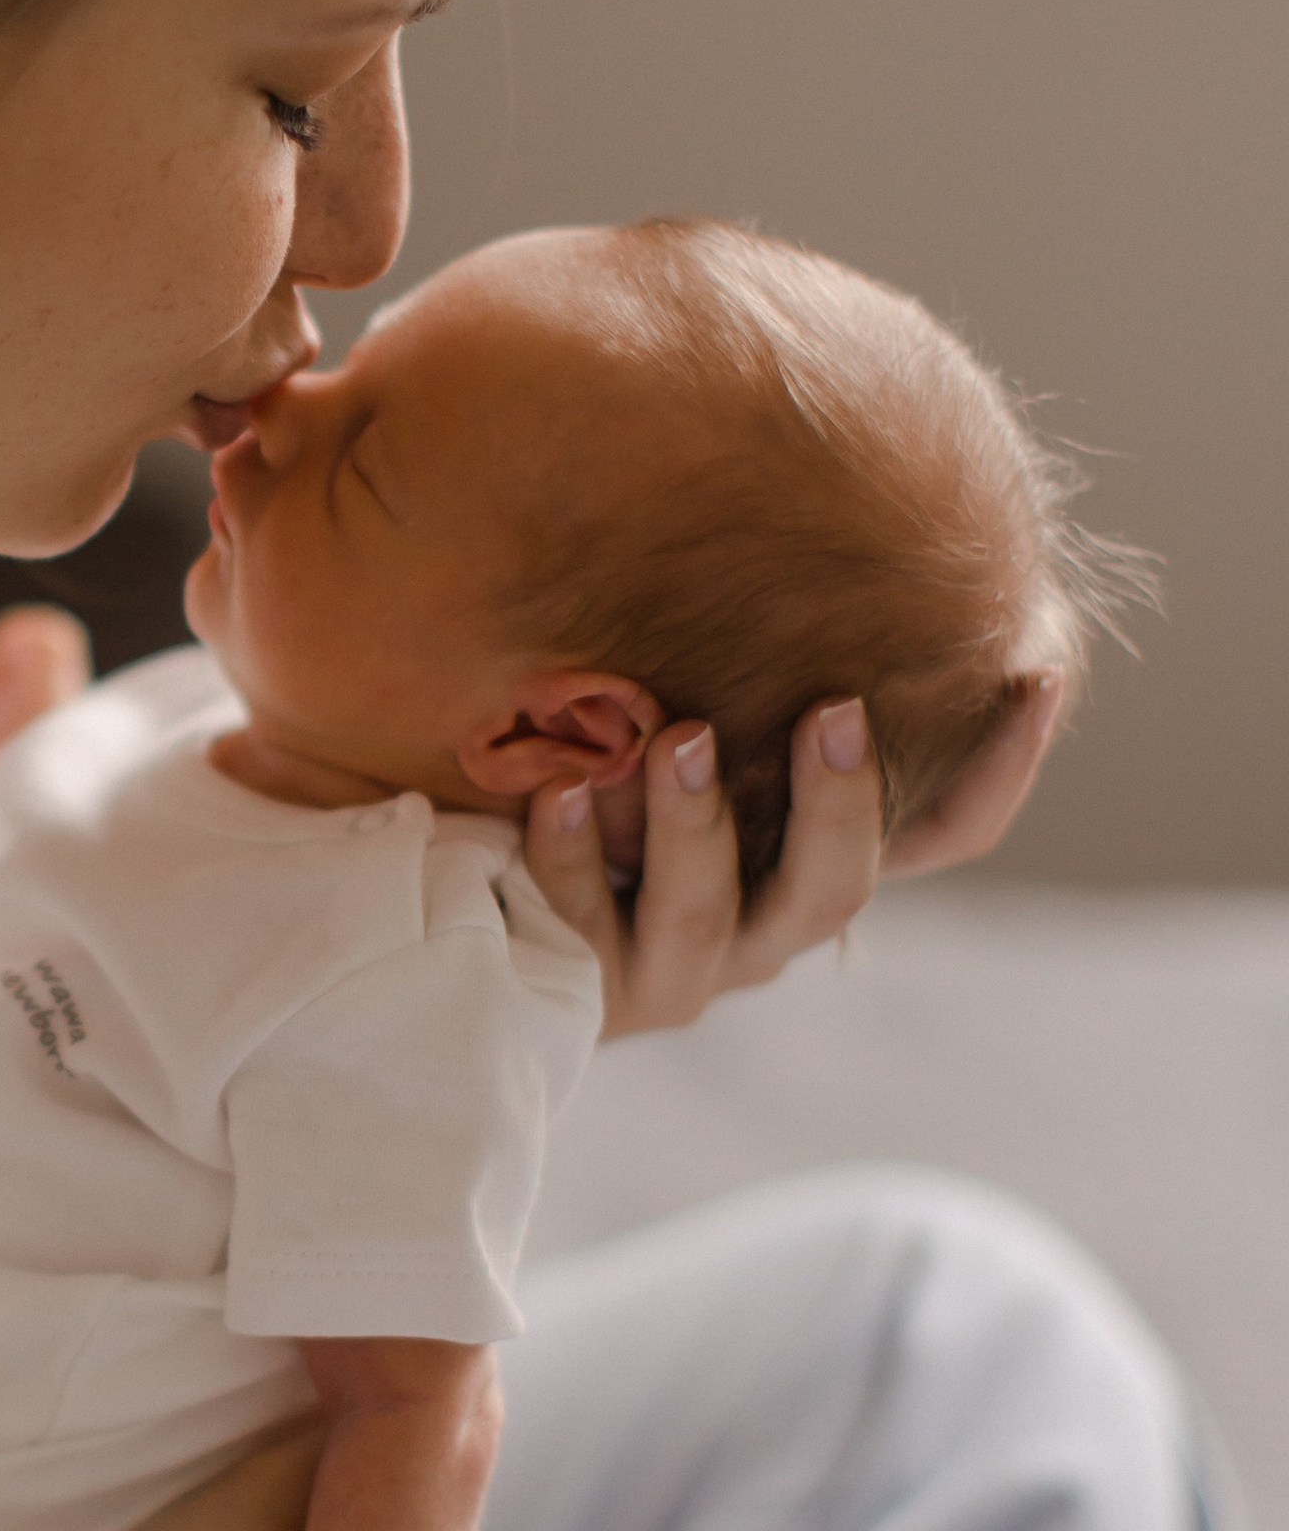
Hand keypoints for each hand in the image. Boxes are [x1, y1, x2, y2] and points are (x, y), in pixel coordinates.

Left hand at [523, 674, 1064, 1039]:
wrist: (495, 906)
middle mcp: (765, 928)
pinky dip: (573, 850)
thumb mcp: (717, 712)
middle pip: (836, 887)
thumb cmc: (623, 771)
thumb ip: (792, 658)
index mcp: (819, 865)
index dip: (1005, 767)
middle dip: (839, 800)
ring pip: (704, 911)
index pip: (948, 833)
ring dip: (695, 821)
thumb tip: (893, 549)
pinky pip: (580, 917)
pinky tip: (562, 788)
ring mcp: (675, 965)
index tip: (1033, 675)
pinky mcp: (582, 981)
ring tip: (678, 736)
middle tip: (836, 709)